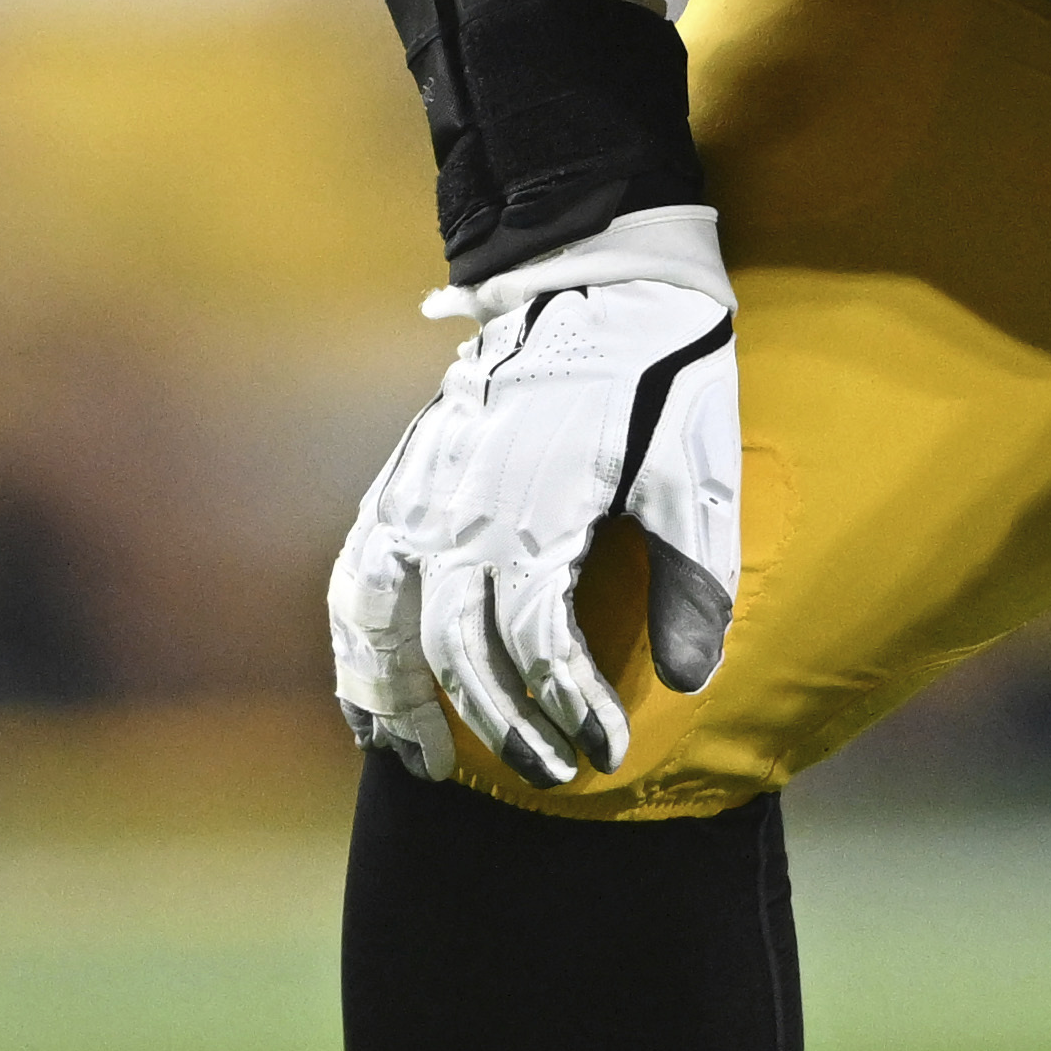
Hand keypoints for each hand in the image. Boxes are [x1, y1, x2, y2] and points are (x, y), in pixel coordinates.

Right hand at [329, 207, 744, 789]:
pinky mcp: (403, 478)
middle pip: (454, 648)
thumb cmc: (662, 377)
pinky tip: (367, 690)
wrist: (600, 276)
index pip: (539, 642)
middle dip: (498, 725)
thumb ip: (695, 581)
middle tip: (546, 773)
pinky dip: (351, 640)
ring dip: (391, 696)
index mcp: (534, 508)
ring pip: (374, 617)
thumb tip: (690, 681)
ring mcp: (418, 492)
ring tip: (420, 760)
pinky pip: (354, 573)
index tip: (605, 752)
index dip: (569, 709)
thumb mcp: (699, 474)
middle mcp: (459, 508)